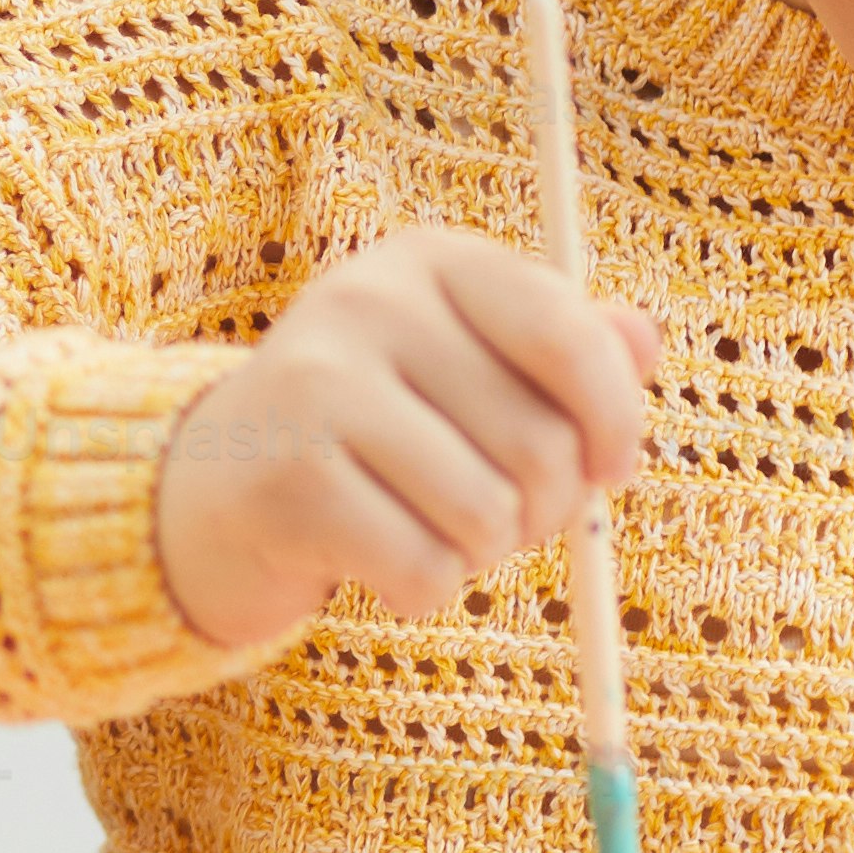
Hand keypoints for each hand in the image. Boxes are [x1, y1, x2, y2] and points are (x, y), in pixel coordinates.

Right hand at [155, 228, 660, 648]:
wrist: (209, 487)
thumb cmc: (370, 428)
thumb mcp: (463, 365)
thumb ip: (559, 350)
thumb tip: (644, 340)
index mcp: (427, 262)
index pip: (568, 333)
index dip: (614, 418)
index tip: (612, 467)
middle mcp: (368, 304)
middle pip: (541, 443)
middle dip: (544, 508)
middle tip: (498, 515)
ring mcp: (319, 387)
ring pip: (490, 515)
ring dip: (478, 554)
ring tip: (426, 529)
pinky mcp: (290, 480)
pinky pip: (425, 569)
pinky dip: (420, 590)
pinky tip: (375, 563)